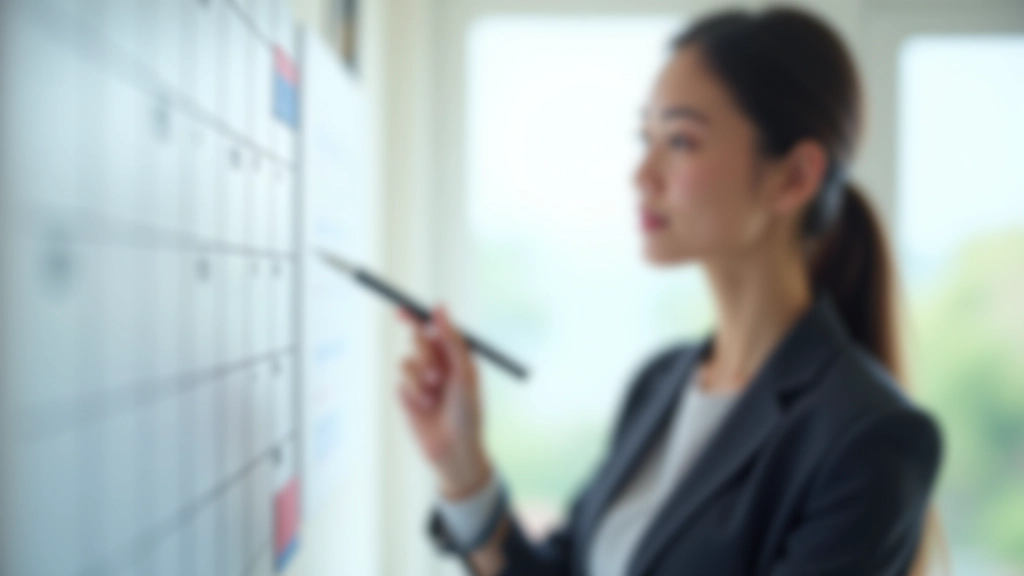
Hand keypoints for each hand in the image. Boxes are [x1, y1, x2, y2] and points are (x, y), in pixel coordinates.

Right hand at [396, 304, 491, 498]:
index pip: (434, 328)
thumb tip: (439, 308)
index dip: (418, 316)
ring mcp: (421, 379)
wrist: (453, 448)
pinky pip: (401, 381)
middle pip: (418, 339)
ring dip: (421, 376)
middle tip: (435, 368)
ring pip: (407, 361)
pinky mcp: (407, 395)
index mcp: (456, 355)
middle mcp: (438, 364)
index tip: (404, 310)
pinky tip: (425, 407)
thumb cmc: (467, 411)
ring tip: (435, 394)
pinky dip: (413, 391)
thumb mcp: (464, 372)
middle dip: (422, 349)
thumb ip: (452, 340)